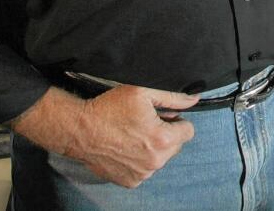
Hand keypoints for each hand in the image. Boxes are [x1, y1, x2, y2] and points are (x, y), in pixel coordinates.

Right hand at [12, 85, 199, 187]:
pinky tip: (126, 147)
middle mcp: (155, 161)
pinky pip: (145, 169)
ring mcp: (142, 174)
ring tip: (133, 135)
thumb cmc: (109, 109)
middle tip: (147, 123)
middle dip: (166, 134)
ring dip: (153, 148)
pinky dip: (140, 160)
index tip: (164, 116)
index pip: (188, 131)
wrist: (79, 130)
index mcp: (162, 140)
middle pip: (176, 146)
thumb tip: (194, 99)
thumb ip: (173, 97)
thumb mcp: (142, 92)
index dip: (177, 120)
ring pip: (161, 158)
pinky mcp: (130, 181)